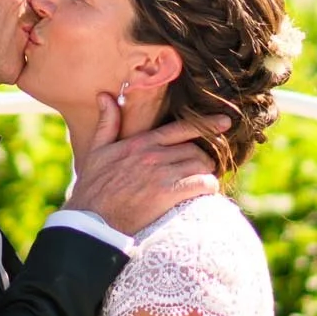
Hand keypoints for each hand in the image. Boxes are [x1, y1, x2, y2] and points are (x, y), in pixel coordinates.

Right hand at [63, 95, 226, 235]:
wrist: (91, 219)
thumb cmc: (94, 188)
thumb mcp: (97, 151)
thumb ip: (107, 123)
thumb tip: (105, 96)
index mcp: (140, 143)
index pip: (180, 128)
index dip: (206, 124)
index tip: (225, 123)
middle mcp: (153, 155)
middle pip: (194, 149)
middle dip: (204, 158)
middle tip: (205, 168)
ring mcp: (161, 173)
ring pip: (200, 164)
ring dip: (207, 172)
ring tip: (205, 181)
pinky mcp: (167, 193)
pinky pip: (200, 184)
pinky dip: (208, 187)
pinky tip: (204, 193)